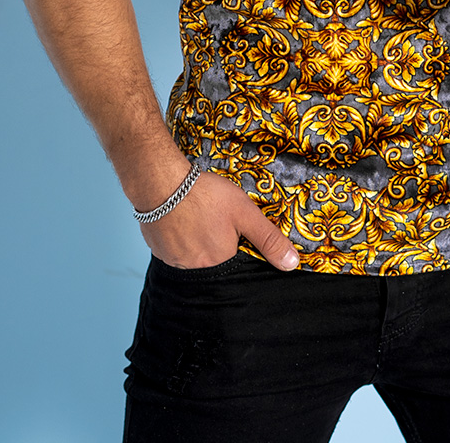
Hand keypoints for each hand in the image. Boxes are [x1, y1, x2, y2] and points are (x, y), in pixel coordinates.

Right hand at [137, 168, 299, 270]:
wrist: (160, 182)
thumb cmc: (205, 195)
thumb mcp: (245, 213)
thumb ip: (269, 239)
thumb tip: (292, 264)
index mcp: (219, 263)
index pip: (235, 263)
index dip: (236, 245)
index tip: (232, 230)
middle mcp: (195, 269)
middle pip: (213, 261)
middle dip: (216, 242)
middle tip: (212, 220)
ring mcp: (173, 261)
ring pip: (192, 256)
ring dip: (197, 241)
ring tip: (198, 218)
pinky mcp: (157, 251)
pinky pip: (174, 250)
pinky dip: (179, 238)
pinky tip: (181, 220)